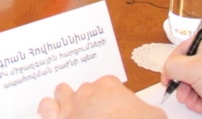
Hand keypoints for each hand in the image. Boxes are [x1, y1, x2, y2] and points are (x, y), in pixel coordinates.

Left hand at [37, 76, 163, 118]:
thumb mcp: (155, 116)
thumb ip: (148, 111)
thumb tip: (150, 114)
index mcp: (109, 86)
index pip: (108, 85)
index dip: (111, 97)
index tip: (116, 108)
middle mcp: (86, 92)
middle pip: (84, 90)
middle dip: (90, 101)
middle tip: (98, 114)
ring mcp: (70, 106)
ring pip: (61, 93)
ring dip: (64, 99)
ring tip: (71, 109)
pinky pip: (46, 109)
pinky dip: (48, 111)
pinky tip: (54, 114)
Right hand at [161, 31, 201, 118]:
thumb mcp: (191, 69)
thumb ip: (172, 67)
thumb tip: (169, 71)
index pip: (180, 50)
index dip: (171, 67)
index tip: (167, 82)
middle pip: (188, 68)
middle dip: (183, 85)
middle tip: (182, 96)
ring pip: (197, 81)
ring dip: (192, 94)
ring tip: (194, 104)